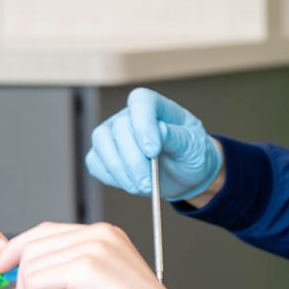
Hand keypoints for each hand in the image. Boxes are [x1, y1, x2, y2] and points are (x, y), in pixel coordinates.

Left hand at [0, 221, 206, 288]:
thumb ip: (66, 277)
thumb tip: (29, 278)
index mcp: (104, 235)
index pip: (45, 232)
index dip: (18, 253)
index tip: (4, 275)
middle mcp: (99, 234)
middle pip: (32, 245)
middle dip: (21, 280)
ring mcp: (94, 248)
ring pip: (30, 263)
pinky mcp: (87, 268)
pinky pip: (36, 281)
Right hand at [86, 87, 223, 202]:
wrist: (184, 174)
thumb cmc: (190, 153)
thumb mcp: (192, 145)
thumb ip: (176, 137)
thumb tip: (158, 130)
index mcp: (154, 106)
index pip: (140, 101)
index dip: (143, 124)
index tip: (153, 151)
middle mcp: (129, 116)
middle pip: (119, 128)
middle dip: (134, 159)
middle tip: (149, 183)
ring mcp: (112, 133)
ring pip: (102, 143)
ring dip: (120, 170)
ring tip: (142, 187)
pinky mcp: (103, 154)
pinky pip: (96, 163)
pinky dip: (112, 177)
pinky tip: (131, 184)